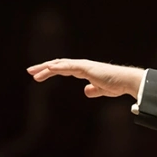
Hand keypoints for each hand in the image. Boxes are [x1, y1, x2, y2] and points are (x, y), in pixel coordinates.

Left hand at [27, 59, 144, 98]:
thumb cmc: (117, 85)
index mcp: (84, 70)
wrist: (126, 81)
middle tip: (30, 71)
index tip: (39, 75)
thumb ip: (94, 90)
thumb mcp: (102, 90)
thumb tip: (86, 91)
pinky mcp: (86, 68)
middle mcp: (82, 65)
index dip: (51, 70)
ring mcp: (83, 65)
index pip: (63, 68)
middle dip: (43, 67)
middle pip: (58, 64)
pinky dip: (57, 67)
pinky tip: (48, 68)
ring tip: (33, 73)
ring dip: (46, 68)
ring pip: (60, 64)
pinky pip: (68, 66)